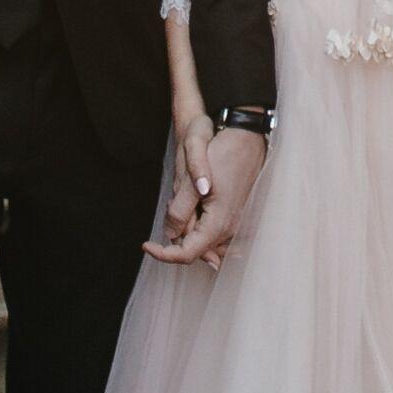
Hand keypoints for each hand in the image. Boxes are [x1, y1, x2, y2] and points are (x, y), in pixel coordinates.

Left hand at [144, 123, 265, 271]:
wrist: (247, 138)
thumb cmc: (222, 154)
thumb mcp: (192, 180)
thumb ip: (180, 210)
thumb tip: (169, 234)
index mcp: (219, 224)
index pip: (187, 254)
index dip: (164, 254)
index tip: (146, 244)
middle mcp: (230, 229)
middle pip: (195, 250)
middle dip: (176, 236)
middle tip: (172, 205)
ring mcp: (234, 223)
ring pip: (203, 241)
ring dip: (187, 228)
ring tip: (183, 200)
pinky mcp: (234, 215)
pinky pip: (212, 231)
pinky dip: (198, 224)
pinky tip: (195, 203)